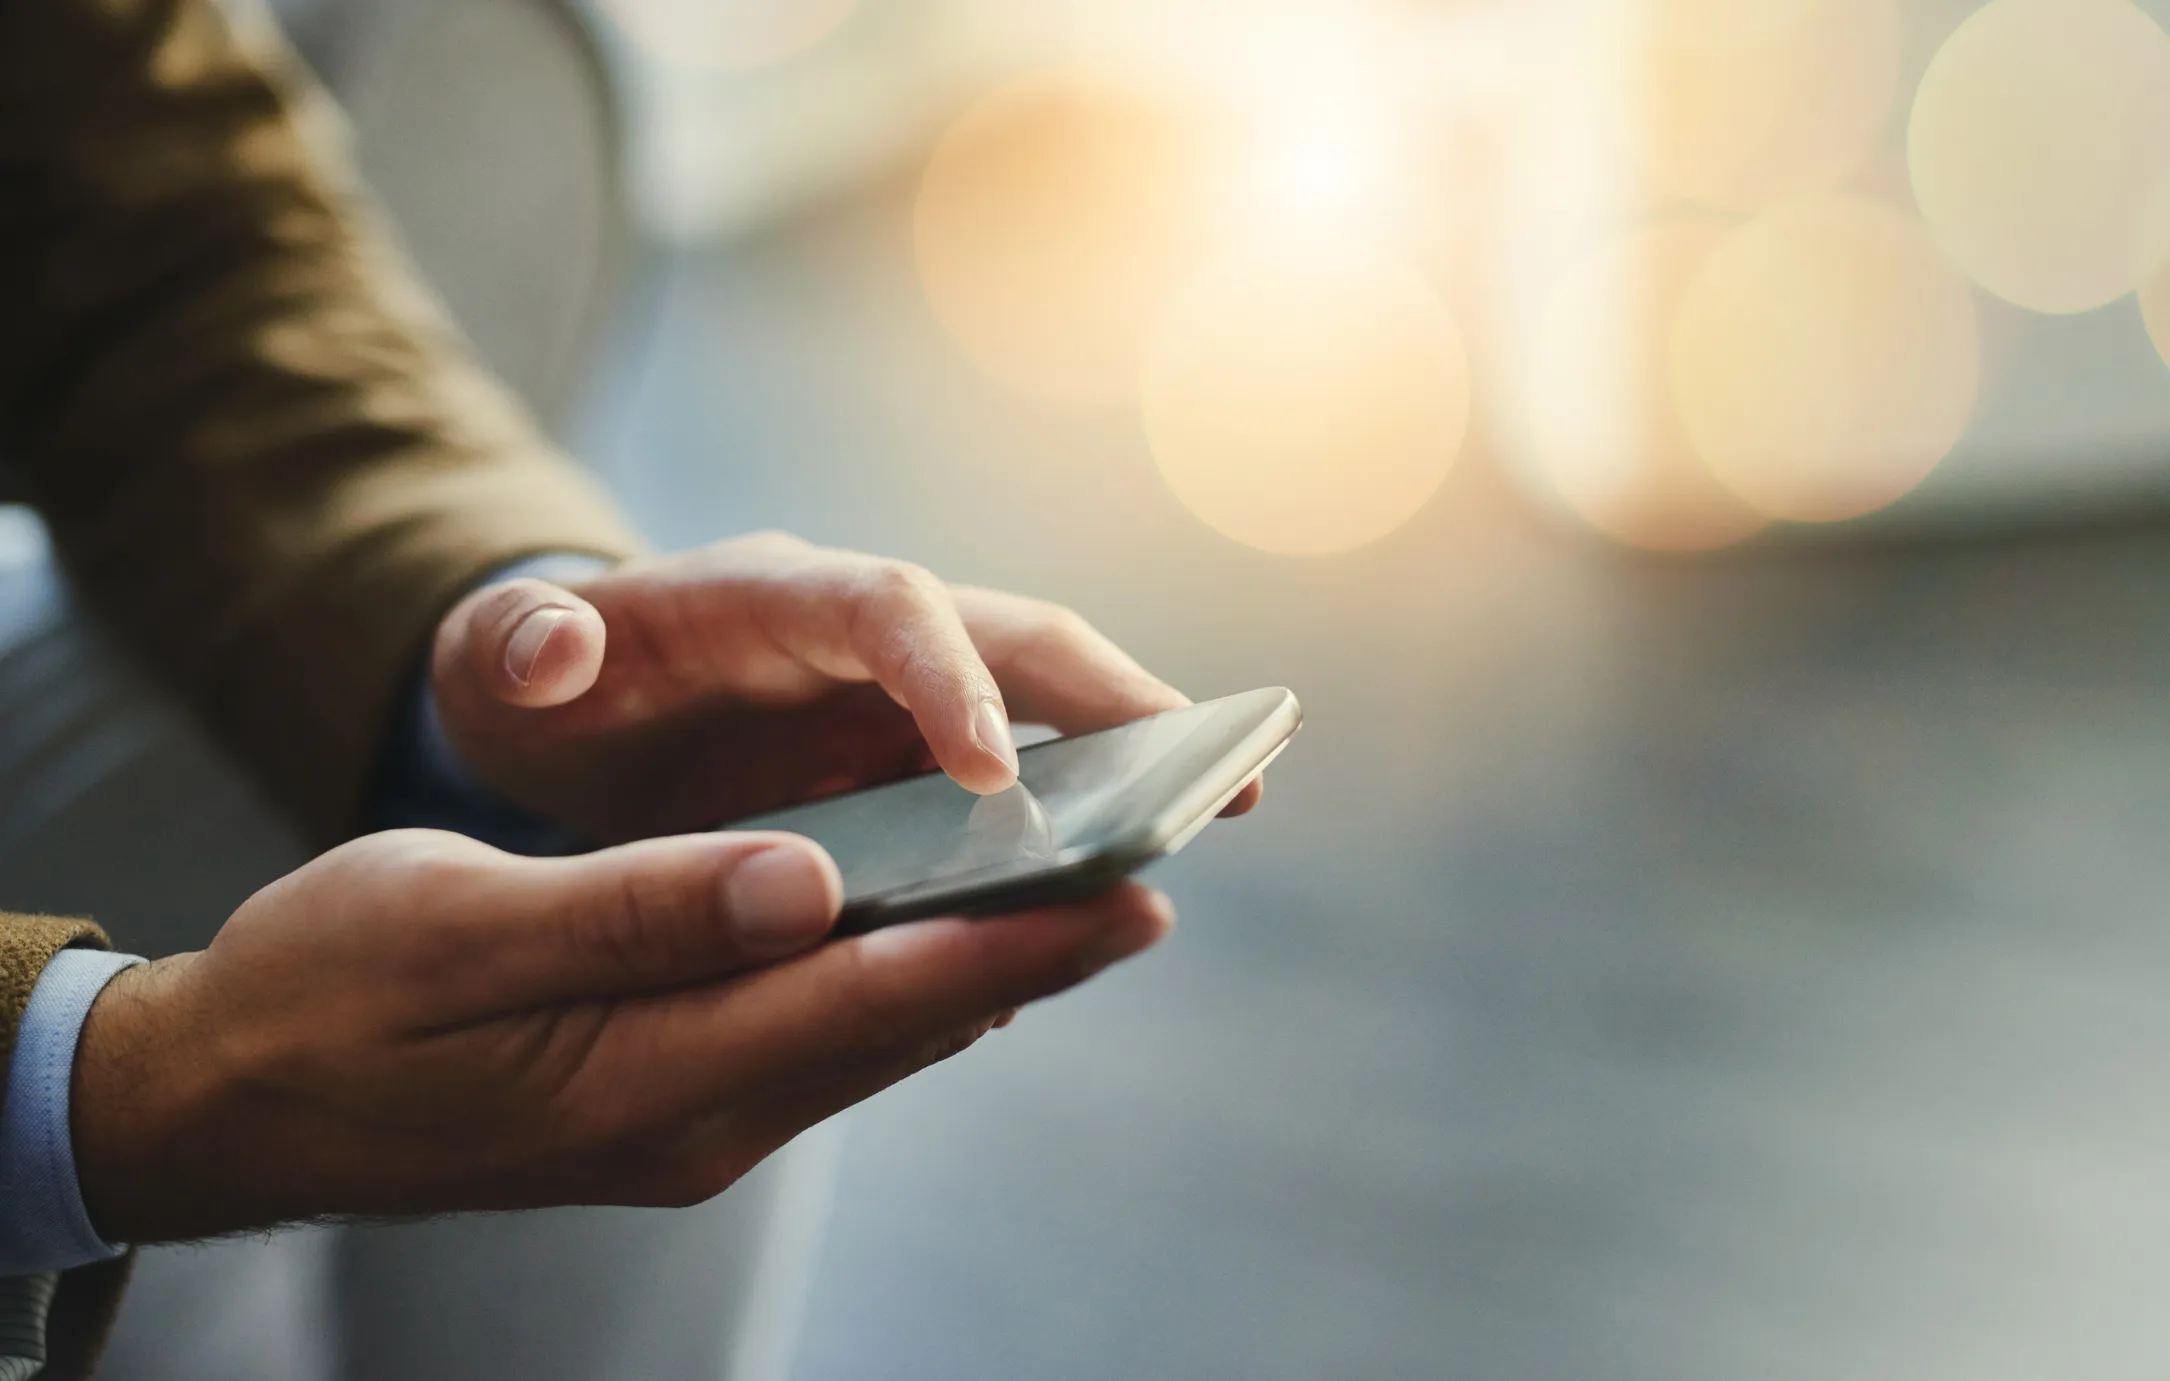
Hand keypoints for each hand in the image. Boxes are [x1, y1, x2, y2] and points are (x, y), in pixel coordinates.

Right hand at [70, 828, 1169, 1244]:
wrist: (230, 1099)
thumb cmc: (324, 992)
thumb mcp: (458, 927)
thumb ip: (639, 912)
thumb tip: (805, 880)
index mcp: (649, 1073)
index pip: (871, 994)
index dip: (1011, 940)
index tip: (1131, 893)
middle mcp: (695, 1118)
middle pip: (902, 1022)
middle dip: (1034, 956)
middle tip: (1154, 884)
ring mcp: (685, 1122)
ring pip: (871, 1035)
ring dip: (981, 969)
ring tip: (1084, 903)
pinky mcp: (667, 1102)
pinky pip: (816, 1039)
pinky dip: (896, 983)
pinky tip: (943, 938)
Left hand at [429, 532, 1262, 841]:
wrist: (559, 709)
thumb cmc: (530, 683)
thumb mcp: (495, 662)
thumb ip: (516, 646)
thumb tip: (553, 646)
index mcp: (772, 596)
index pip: (888, 610)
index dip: (950, 681)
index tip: (999, 775)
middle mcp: (860, 631)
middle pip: (1014, 640)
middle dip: (1117, 698)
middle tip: (1219, 771)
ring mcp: (898, 697)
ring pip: (1041, 712)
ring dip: (1130, 756)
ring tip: (1217, 814)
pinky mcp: (911, 762)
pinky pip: (1012, 791)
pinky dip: (1061, 835)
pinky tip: (1095, 911)